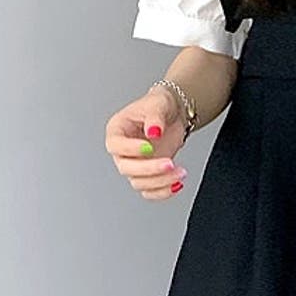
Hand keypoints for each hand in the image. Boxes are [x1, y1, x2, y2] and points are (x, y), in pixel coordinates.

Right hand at [105, 85, 188, 199]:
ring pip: (139, 182)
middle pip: (126, 168)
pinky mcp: (149, 174)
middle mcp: (123, 151)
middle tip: (170, 163)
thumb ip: (154, 117)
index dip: (130, 149)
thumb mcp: (158, 104)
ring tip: (181, 172)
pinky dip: (163, 192)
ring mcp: (135, 164)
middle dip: (149, 169)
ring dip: (161, 182)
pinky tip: (177, 184)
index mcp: (117, 130)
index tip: (149, 146)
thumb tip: (154, 131)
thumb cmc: (159, 105)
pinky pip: (150, 191)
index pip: (115, 145)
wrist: (173, 114)